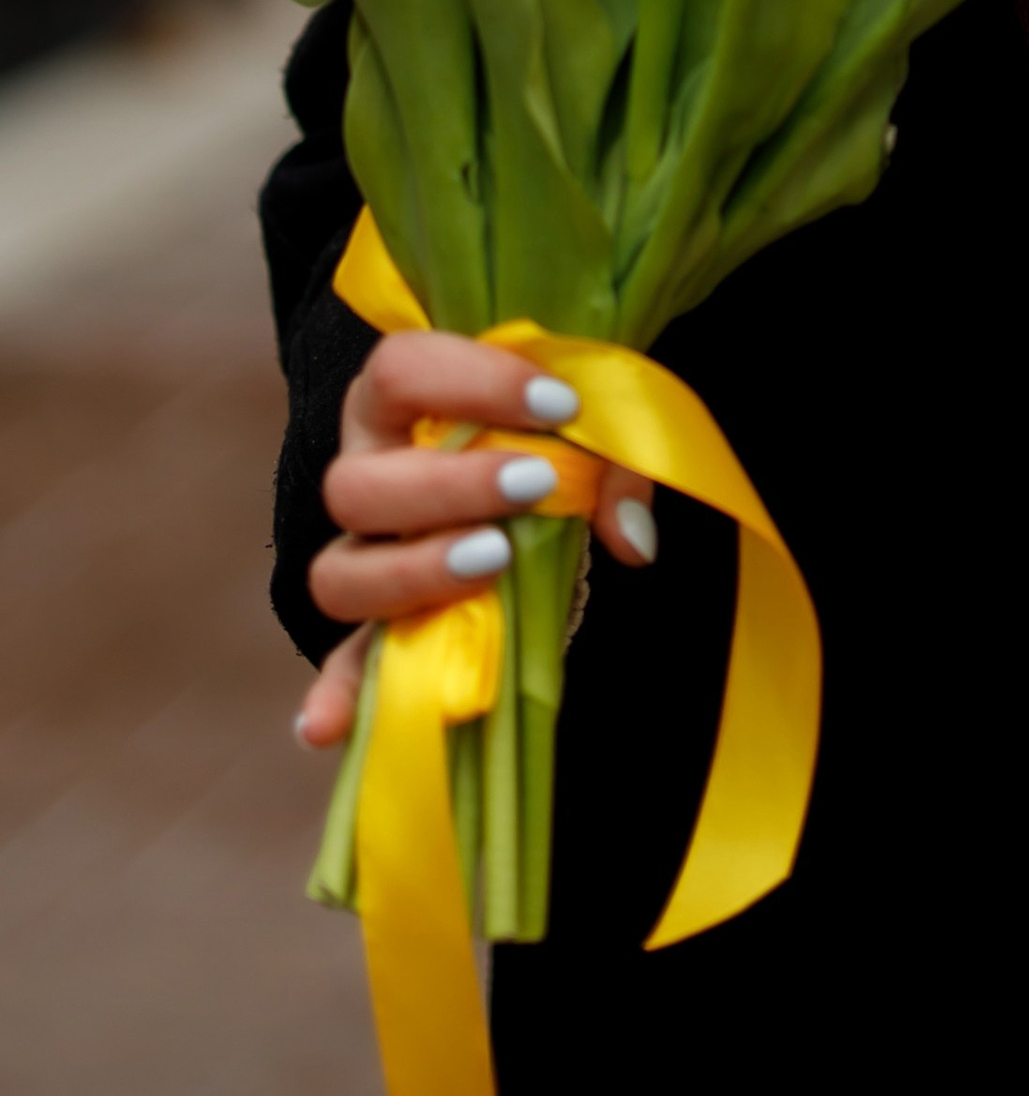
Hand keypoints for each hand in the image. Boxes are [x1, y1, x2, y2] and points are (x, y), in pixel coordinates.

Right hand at [296, 329, 657, 750]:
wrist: (540, 457)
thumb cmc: (551, 424)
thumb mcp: (587, 420)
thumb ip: (614, 462)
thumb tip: (630, 540)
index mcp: (400, 400)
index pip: (401, 369)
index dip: (472, 381)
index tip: (559, 404)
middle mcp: (368, 471)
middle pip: (356, 484)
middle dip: (447, 485)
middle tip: (534, 483)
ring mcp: (369, 551)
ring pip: (342, 573)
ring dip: (413, 572)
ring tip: (494, 561)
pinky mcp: (385, 621)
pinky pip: (347, 661)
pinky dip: (338, 693)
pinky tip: (330, 726)